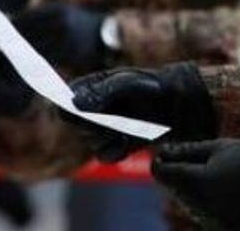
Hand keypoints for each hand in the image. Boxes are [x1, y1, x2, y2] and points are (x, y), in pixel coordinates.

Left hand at [11, 3, 106, 69]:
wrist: (101, 32)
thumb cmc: (73, 21)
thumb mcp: (59, 12)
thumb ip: (38, 18)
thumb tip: (10, 25)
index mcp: (57, 10)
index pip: (28, 18)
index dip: (12, 27)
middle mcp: (62, 23)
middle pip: (31, 35)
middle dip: (13, 43)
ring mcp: (68, 39)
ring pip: (37, 50)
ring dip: (21, 56)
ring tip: (8, 61)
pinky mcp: (71, 54)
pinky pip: (48, 60)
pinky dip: (35, 64)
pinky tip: (25, 67)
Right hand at [69, 62, 215, 161]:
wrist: (177, 104)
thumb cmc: (151, 86)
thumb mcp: (127, 84)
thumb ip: (101, 93)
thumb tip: (75, 104)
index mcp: (88, 88)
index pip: (63, 102)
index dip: (67, 109)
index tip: (80, 112)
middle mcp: (91, 110)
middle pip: (77, 127)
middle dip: (95, 125)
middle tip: (115, 117)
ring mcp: (102, 129)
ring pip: (91, 142)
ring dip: (108, 137)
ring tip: (128, 127)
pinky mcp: (115, 145)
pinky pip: (105, 155)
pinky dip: (116, 151)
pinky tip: (129, 141)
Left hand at [151, 135, 239, 230]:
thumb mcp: (218, 148)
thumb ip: (186, 152)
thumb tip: (163, 151)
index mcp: (195, 182)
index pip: (162, 173)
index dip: (160, 163)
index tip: (162, 157)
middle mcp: (200, 206)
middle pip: (176, 191)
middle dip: (179, 179)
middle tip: (193, 165)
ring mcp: (212, 221)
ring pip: (191, 206)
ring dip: (195, 194)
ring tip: (218, 179)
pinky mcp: (225, 230)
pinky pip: (208, 217)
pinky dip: (211, 207)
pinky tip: (226, 194)